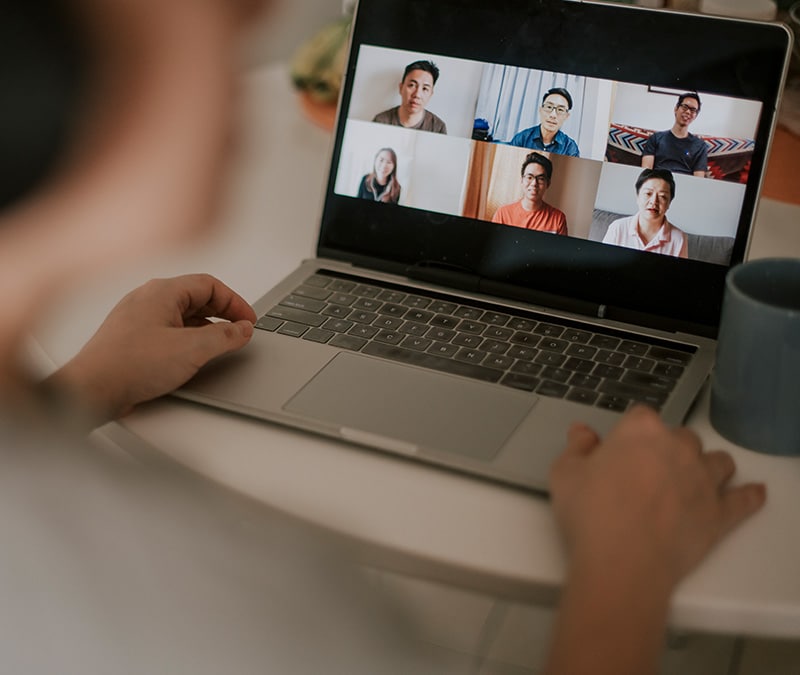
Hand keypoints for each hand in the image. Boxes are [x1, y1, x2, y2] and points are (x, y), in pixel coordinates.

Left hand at [46, 274, 256, 424]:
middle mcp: (148, 299)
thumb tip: (242, 329)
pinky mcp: (132, 338)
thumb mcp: (192, 349)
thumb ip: (224, 336)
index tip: (248, 320)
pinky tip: (192, 355)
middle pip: (196, 297)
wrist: (91, 390)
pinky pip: (168, 329)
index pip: (209, 285)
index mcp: (162, 292)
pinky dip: (188, 338)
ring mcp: (138, 318)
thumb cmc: (129, 364)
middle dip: (222, 313)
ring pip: (182, 315)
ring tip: (220, 345)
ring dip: (206, 327)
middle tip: (239, 331)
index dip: (235, 302)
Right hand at [549, 405, 765, 587]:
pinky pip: (743, 499)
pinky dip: (748, 496)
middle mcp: (679, 447)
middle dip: (669, 448)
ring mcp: (704, 480)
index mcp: (641, 431)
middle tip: (649, 471)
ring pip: (718, 461)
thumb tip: (582, 432)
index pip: (641, 416)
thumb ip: (576, 448)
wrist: (622, 562)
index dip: (629, 433)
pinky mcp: (720, 513)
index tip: (619, 450)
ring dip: (707, 466)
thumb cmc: (590, 514)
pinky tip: (753, 493)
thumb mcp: (564, 474)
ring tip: (693, 479)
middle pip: (682, 437)